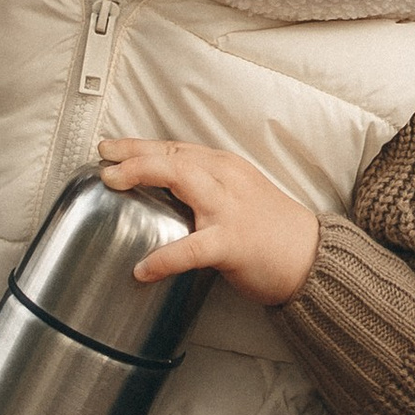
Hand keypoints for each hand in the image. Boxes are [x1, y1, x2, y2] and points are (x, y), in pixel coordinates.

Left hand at [95, 136, 320, 307]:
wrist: (312, 257)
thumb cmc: (271, 230)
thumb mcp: (238, 194)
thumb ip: (204, 189)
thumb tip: (161, 194)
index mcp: (225, 167)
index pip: (176, 148)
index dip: (139, 145)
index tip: (110, 147)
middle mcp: (226, 179)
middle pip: (173, 155)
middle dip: (133, 153)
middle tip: (103, 159)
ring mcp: (229, 209)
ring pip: (181, 179)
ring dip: (142, 175)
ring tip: (111, 183)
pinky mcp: (233, 243)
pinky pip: (193, 248)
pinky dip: (165, 257)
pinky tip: (143, 268)